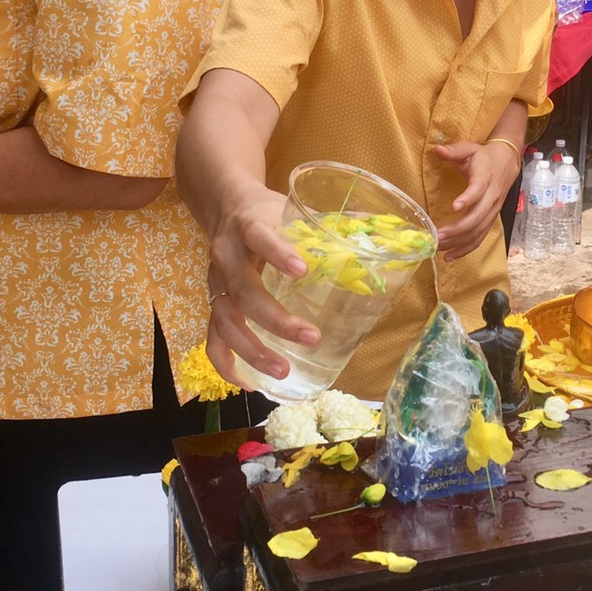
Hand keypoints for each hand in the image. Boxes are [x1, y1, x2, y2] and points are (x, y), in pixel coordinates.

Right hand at [203, 185, 318, 387]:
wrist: (226, 206)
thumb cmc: (268, 213)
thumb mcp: (293, 210)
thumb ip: (326, 228)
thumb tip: (378, 244)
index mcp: (248, 226)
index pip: (259, 237)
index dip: (278, 253)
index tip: (303, 270)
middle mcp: (227, 256)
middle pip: (244, 292)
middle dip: (276, 320)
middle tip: (311, 338)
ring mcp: (215, 283)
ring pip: (226, 322)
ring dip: (252, 350)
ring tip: (282, 371)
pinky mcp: (213, 304)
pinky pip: (213, 340)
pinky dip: (227, 365)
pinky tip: (249, 384)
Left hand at [433, 140, 521, 260]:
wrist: (507, 162)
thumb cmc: (483, 156)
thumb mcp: (469, 148)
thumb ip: (453, 151)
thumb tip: (437, 150)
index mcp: (485, 177)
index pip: (478, 190)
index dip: (468, 198)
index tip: (454, 206)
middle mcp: (491, 197)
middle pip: (477, 217)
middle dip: (457, 229)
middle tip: (437, 236)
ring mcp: (492, 210)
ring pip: (478, 231)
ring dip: (459, 242)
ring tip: (439, 248)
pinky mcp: (490, 219)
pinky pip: (480, 237)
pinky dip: (466, 248)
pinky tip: (451, 256)